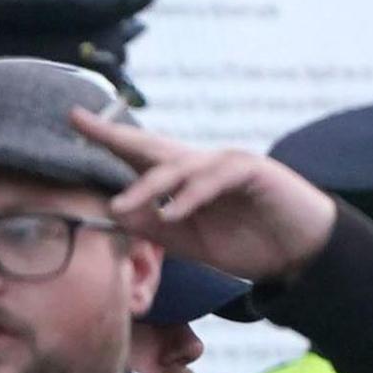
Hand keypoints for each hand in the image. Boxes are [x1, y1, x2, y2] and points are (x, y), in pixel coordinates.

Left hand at [73, 110, 339, 286]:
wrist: (300, 251)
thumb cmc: (244, 240)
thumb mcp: (187, 240)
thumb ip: (152, 226)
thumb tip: (112, 212)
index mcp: (181, 179)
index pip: (138, 156)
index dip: (107, 139)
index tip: (72, 120)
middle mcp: (200, 164)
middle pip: (152, 147)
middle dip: (116, 136)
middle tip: (81, 124)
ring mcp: (227, 164)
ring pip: (179, 167)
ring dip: (147, 187)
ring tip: (119, 206)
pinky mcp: (253, 172)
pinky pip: (216, 180)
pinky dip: (192, 196)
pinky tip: (174, 212)